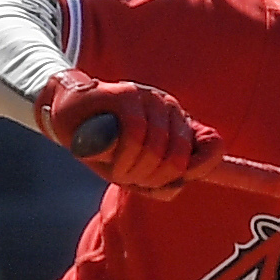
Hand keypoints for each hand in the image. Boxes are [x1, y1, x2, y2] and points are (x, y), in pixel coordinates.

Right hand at [36, 68, 221, 195]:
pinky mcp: (127, 94)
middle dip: (153, 178)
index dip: (199, 169)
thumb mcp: (136, 170)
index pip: (212, 145)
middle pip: (179, 156)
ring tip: (118, 173)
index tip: (173, 182)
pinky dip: (125, 157)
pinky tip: (113, 166)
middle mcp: (170, 108)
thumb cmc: (104, 146)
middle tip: (131, 181)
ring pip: (157, 146)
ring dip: (134, 171)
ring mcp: (149, 98)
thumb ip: (162, 180)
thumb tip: (180, 185)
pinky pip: (136, 132)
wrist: (67, 118)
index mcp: (179, 124)